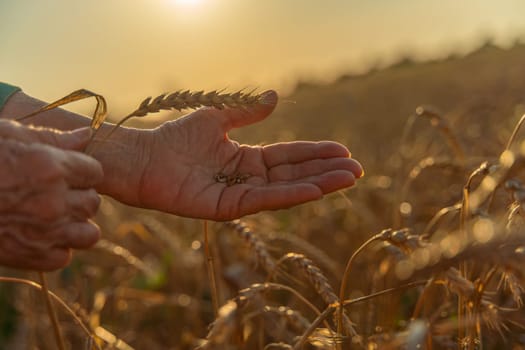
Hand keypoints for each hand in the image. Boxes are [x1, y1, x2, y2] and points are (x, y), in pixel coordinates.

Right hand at [0, 120, 102, 269]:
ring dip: (76, 226)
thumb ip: (52, 138)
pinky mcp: (29, 257)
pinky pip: (64, 257)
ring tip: (55, 217)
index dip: (82, 171)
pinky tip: (39, 236)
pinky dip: (56, 249)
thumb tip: (88, 134)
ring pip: (88, 234)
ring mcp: (44, 232)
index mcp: (51, 167)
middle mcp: (54, 201)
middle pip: (93, 203)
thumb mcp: (7, 135)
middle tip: (57, 193)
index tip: (68, 171)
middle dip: (79, 197)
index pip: (95, 172)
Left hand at [94, 91, 362, 219]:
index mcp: (248, 159)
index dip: (316, 154)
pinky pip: (263, 200)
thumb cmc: (175, 138)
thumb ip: (246, 112)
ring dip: (318, 184)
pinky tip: (314, 189)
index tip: (344, 151)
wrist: (145, 158)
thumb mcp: (217, 117)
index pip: (290, 157)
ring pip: (286, 189)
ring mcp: (240, 195)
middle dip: (326, 172)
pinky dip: (290, 195)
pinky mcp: (228, 209)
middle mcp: (248, 179)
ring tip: (347, 179)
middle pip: (295, 174)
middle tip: (358, 170)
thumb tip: (275, 97)